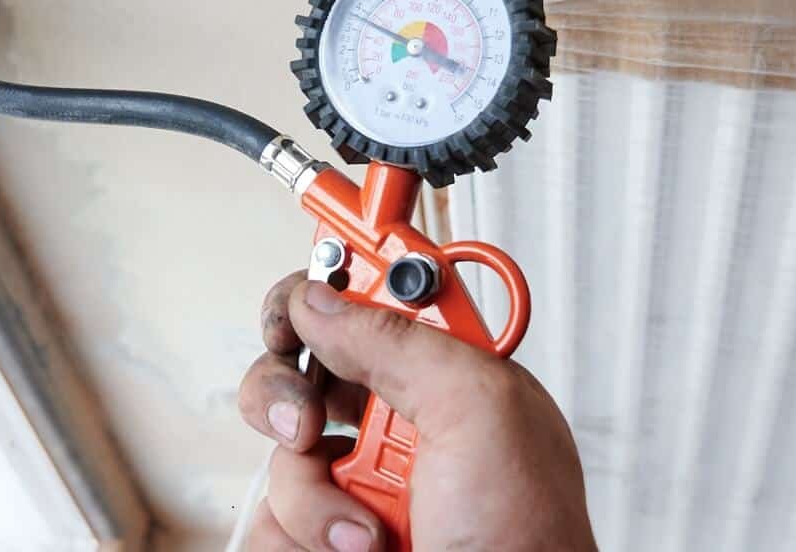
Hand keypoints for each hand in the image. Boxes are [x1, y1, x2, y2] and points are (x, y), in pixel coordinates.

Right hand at [238, 272, 595, 551]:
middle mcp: (400, 426)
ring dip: (310, 493)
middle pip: (301, 360)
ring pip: (277, 446)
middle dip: (288, 389)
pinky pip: (268, 516)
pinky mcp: (322, 540)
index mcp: (450, 381)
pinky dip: (296, 538)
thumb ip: (399, 339)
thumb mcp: (481, 413)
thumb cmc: (527, 549)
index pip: (379, 297)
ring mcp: (357, 487)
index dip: (339, 271)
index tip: (309, 273)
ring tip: (364, 534)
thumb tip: (319, 298)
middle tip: (307, 420)